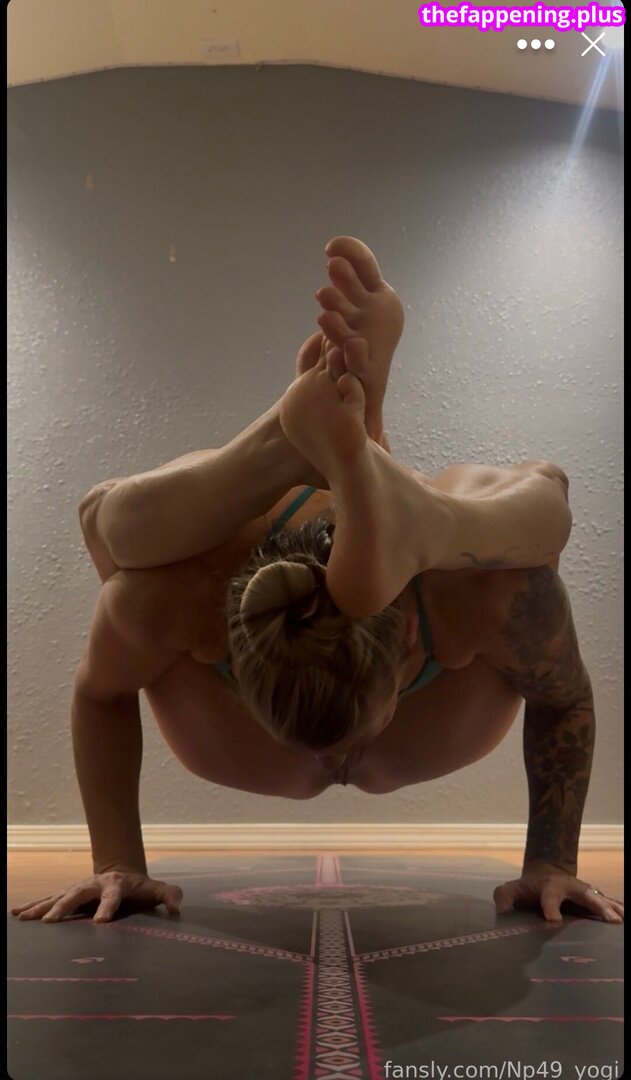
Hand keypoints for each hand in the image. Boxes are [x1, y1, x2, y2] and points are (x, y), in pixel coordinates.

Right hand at [10, 871, 182, 923]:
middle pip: (77, 894)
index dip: (107, 907)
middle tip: (51, 921)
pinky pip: (48, 901)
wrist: (122, 871)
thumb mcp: (156, 889)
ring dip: (41, 907)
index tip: (101, 922)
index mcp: (116, 885)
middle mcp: (93, 885)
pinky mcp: (68, 896)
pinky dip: (32, 906)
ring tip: (24, 917)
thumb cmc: (140, 887)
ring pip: (58, 897)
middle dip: (64, 907)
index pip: (112, 896)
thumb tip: (176, 907)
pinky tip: (16, 914)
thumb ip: (169, 895)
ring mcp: (78, 889)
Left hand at [493, 862, 623, 922]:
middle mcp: (570, 887)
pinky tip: (624, 918)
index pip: (549, 897)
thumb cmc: (528, 888)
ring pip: (600, 898)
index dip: (551, 908)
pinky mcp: (593, 898)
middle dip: (596, 906)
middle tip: (608, 919)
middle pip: (584, 895)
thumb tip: (501, 913)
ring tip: (620, 920)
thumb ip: (504, 898)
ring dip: (611, 908)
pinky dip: (617, 908)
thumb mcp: (511, 890)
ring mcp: (584, 891)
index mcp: (549, 887)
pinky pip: (608, 902)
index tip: (553, 921)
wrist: (546, 874)